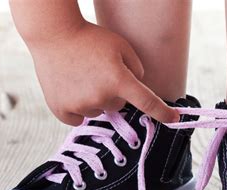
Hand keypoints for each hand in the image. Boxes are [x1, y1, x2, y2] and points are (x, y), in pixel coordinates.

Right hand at [29, 21, 178, 124]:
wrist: (52, 33)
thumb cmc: (90, 38)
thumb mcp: (121, 46)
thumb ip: (136, 69)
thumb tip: (137, 89)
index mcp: (119, 80)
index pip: (148, 102)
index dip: (163, 113)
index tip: (174, 120)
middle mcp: (101, 96)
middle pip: (118, 106)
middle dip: (113, 93)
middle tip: (99, 73)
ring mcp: (80, 104)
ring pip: (98, 111)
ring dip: (94, 100)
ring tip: (82, 77)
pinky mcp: (61, 109)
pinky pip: (77, 119)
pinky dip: (77, 109)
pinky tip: (71, 90)